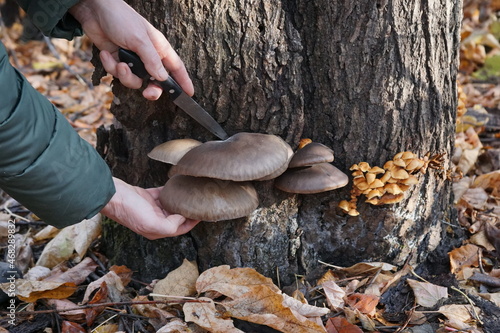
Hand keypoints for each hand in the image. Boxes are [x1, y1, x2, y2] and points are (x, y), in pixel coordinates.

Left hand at [69, 0, 193, 99]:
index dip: (183, 81)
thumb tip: (162, 78)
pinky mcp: (118, 61)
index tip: (189, 94)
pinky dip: (110, 65)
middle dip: (151, 89)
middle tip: (147, 93)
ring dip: (125, 75)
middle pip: (156, 81)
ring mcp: (133, 60)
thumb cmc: (122, 19)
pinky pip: (118, 73)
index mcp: (159, 49)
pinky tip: (106, 53)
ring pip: (134, 81)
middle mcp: (148, 56)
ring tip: (120, 63)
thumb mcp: (140, 40)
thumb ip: (152, 61)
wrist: (95, 11)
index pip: (176, 68)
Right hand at [100, 177, 199, 238]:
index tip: (204, 213)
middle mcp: (155, 220)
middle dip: (189, 211)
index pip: (181, 228)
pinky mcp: (147, 196)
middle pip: (178, 217)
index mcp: (157, 230)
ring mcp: (151, 208)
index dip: (193, 222)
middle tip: (201, 202)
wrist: (111, 195)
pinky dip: (172, 191)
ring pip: (171, 205)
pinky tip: (179, 185)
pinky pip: (164, 194)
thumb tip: (182, 217)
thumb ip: (170, 225)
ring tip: (193, 194)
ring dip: (181, 201)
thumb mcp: (152, 222)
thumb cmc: (129, 210)